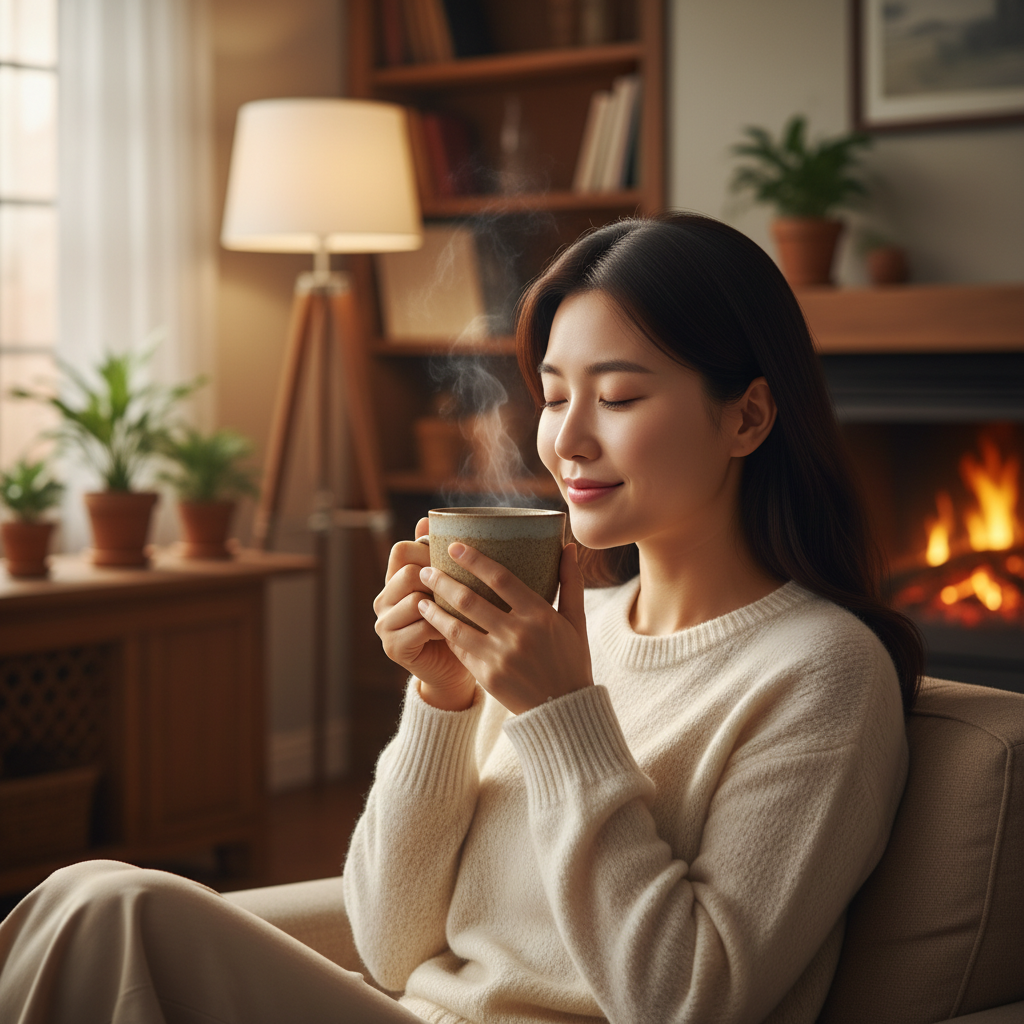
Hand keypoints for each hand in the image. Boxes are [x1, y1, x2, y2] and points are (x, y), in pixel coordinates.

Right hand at [373, 517, 475, 709]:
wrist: (456, 670)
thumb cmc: (459, 623)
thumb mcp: (452, 587)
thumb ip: (439, 557)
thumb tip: (426, 519)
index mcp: (394, 581)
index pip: (401, 550)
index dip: (427, 551)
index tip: (453, 560)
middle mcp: (384, 600)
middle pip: (407, 573)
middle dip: (438, 579)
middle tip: (463, 590)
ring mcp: (384, 624)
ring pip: (414, 599)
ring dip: (443, 605)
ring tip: (463, 612)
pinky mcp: (393, 647)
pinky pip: (420, 625)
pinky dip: (443, 627)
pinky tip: (459, 632)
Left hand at [416, 542, 592, 714]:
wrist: (563, 711)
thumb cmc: (571, 661)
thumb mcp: (576, 621)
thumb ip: (571, 582)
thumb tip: (568, 546)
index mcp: (539, 615)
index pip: (501, 579)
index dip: (475, 560)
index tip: (455, 546)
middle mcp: (517, 634)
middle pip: (470, 600)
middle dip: (443, 582)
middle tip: (425, 569)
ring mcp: (500, 657)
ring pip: (457, 627)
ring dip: (435, 610)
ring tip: (420, 598)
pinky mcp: (487, 676)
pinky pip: (460, 650)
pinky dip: (446, 634)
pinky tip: (434, 623)